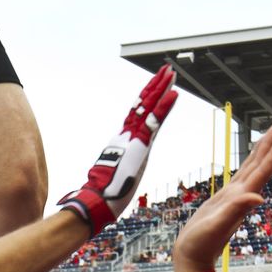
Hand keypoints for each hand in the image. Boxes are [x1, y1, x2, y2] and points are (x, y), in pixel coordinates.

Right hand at [58, 65, 178, 236]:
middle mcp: (127, 136)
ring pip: (149, 108)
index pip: (137, 116)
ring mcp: (133, 138)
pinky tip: (174, 94)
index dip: (147, 100)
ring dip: (161, 89)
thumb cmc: (106, 195)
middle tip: (167, 70)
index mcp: (123, 142)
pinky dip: (164, 107)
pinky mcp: (140, 145)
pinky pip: (154, 122)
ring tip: (171, 74)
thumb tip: (112, 175)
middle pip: (143, 105)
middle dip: (155, 86)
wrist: (97, 201)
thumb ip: (119, 169)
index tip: (156, 86)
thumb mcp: (117, 178)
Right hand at [172, 122, 271, 271]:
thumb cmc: (201, 244)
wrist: (192, 257)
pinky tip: (250, 161)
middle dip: (270, 146)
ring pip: (250, 169)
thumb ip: (236, 211)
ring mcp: (234, 198)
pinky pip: (239, 177)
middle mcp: (241, 196)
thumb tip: (259, 198)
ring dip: (261, 152)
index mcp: (241, 199)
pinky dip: (247, 165)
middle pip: (259, 166)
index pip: (261, 172)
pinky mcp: (224, 200)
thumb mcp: (217, 226)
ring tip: (270, 136)